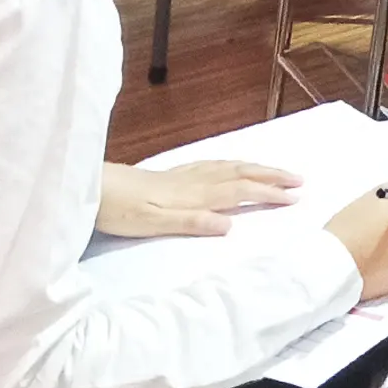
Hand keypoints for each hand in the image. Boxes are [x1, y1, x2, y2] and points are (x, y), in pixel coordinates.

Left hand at [96, 158, 301, 238]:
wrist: (88, 187)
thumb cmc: (117, 211)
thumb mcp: (152, 224)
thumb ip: (191, 222)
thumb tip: (230, 224)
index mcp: (192, 196)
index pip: (239, 191)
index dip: (268, 193)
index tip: (296, 196)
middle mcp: (191, 181)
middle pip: (239, 174)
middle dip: (271, 176)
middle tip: (299, 180)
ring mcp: (180, 175)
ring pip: (227, 167)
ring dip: (255, 168)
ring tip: (275, 170)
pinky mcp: (168, 175)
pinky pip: (210, 164)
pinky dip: (230, 163)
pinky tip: (229, 164)